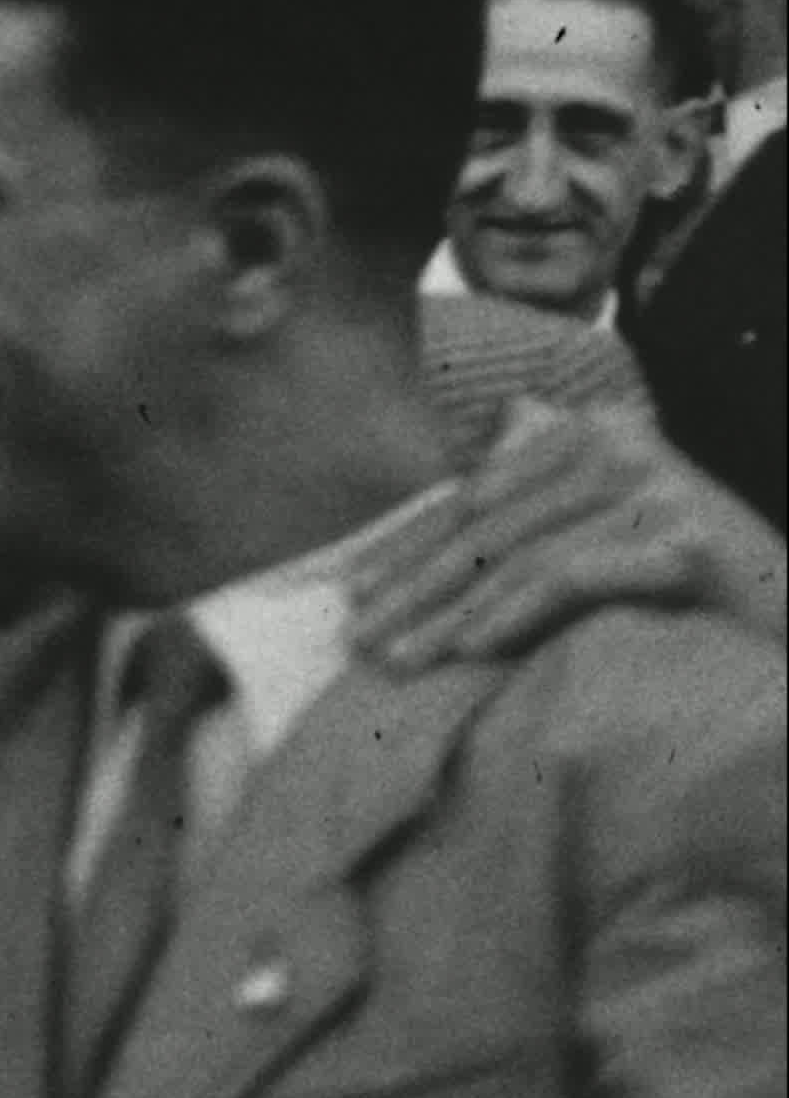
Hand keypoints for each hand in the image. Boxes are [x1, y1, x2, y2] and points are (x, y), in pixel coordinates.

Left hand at [352, 401, 787, 667]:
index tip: (351, 594)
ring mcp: (661, 489)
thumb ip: (535, 507)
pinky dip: (513, 617)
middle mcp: (625, 445)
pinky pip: (572, 580)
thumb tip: (440, 509)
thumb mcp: (601, 536)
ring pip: (520, 557)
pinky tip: (469, 653)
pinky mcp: (687, 541)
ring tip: (397, 664)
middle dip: (413, 588)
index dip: (407, 546)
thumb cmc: (682, 591)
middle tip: (356, 642)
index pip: (476, 495)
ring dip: (448, 616)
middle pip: (487, 526)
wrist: (783, 622)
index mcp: (593, 432)